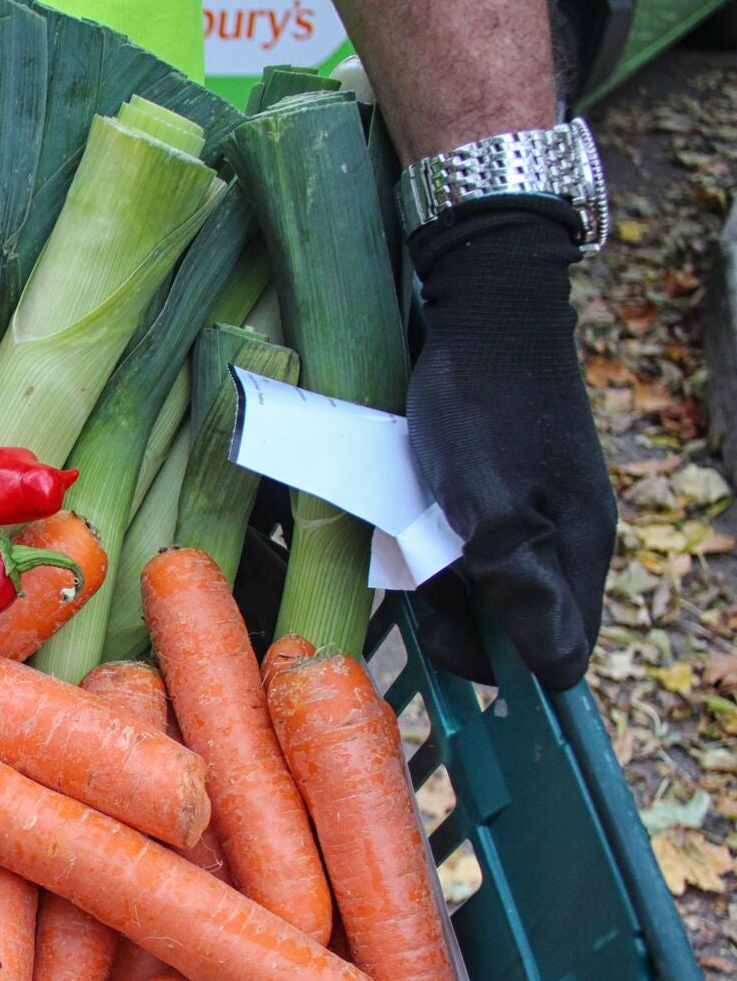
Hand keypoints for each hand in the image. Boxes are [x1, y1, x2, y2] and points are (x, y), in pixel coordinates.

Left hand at [405, 195, 614, 690]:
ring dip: (440, 577)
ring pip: (484, 581)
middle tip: (414, 578)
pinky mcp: (499, 487)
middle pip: (515, 620)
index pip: (559, 651)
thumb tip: (555, 668)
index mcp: (575, 551)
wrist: (481, 312)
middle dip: (459, 615)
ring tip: (405, 537)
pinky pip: (468, 540)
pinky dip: (433, 540)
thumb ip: (517, 582)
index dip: (499, 661)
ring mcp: (532, 512)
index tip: (440, 637)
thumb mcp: (488, 504)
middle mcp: (562, 540)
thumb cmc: (482, 409)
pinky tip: (404, 518)